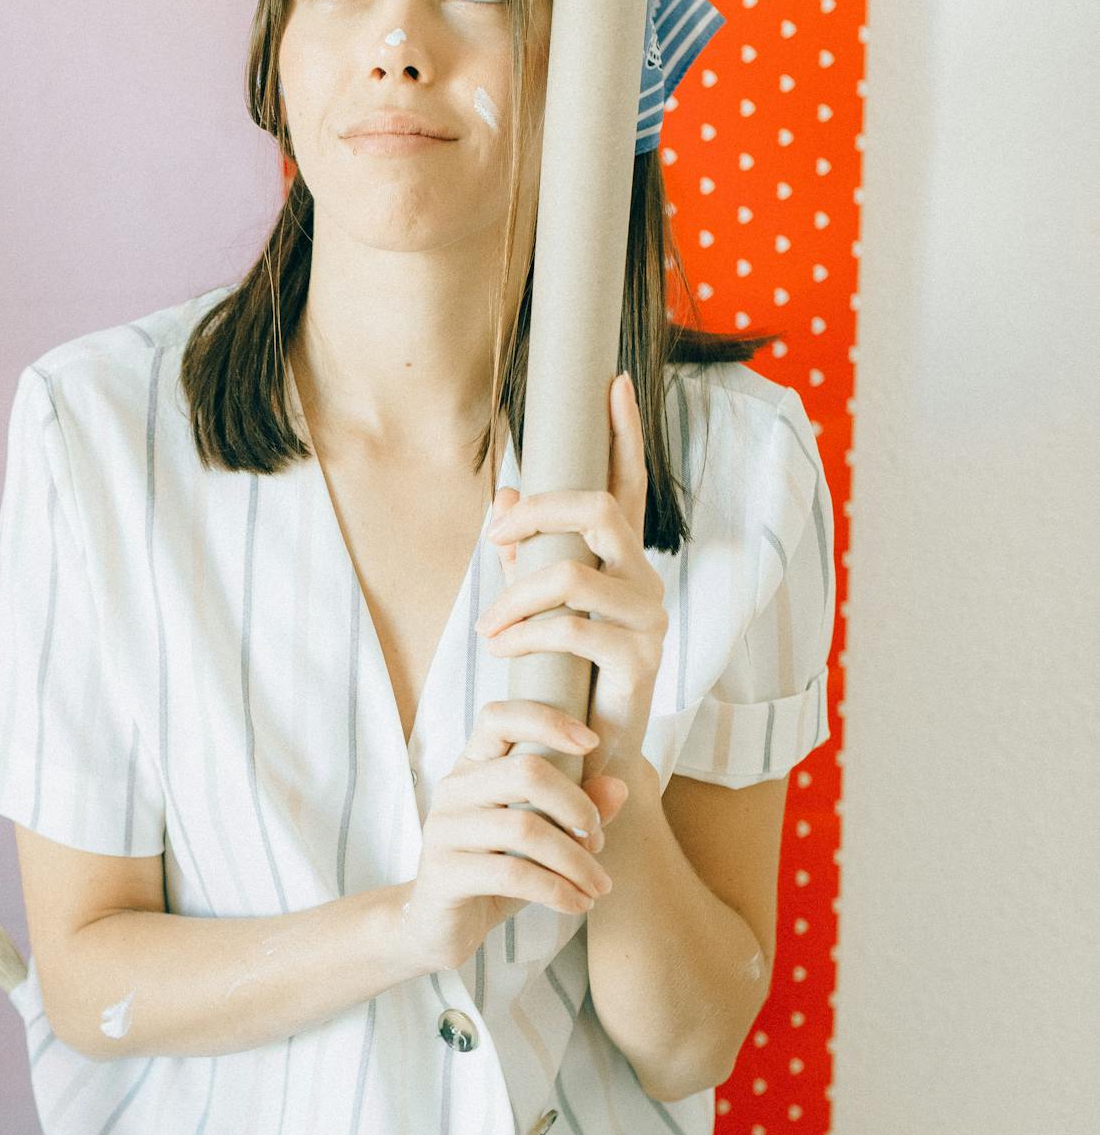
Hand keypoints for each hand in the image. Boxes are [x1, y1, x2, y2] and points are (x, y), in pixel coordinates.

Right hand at [390, 698, 633, 978]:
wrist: (440, 927)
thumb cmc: (496, 873)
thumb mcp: (541, 839)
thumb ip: (577, 808)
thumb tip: (619, 787)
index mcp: (473, 766)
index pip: (499, 718)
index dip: (547, 720)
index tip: (592, 744)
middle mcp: (453, 789)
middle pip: (526, 772)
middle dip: (577, 805)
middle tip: (599, 839)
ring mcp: (443, 829)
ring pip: (524, 828)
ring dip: (575, 860)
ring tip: (598, 884)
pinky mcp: (443, 873)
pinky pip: (513, 874)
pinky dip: (557, 890)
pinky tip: (579, 904)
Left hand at [475, 371, 668, 786]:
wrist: (589, 753)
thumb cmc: (562, 674)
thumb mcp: (536, 608)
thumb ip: (525, 554)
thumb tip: (506, 489)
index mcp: (622, 560)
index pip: (629, 483)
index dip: (624, 432)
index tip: (611, 381)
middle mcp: (643, 579)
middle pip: (598, 509)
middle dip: (538, 511)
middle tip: (497, 532)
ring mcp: (646, 618)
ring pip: (573, 572)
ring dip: (516, 594)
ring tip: (488, 627)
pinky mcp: (638, 660)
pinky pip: (571, 628)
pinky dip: (524, 635)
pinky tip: (502, 651)